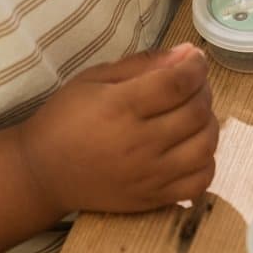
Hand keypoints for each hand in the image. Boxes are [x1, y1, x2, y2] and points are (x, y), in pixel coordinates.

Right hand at [13, 44, 218, 215]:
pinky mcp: (153, 198)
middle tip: (194, 85)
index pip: (178, 83)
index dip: (196, 66)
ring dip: (210, 124)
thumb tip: (188, 53)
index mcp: (120, 108)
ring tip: (194, 115)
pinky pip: (200, 181)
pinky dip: (206, 162)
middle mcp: (138, 143)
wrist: (42, 174)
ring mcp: (148, 175)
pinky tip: (191, 148)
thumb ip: (144, 64)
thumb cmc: (66, 119)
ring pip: (204, 146)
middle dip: (204, 90)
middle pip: (196, 112)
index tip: (196, 59)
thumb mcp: (95, 79)